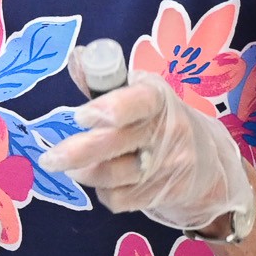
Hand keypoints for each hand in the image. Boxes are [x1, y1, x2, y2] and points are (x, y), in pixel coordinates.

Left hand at [38, 72, 252, 232]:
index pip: (138, 102)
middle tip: (49, 159)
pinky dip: (104, 191)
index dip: (108, 110)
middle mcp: (167, 131)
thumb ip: (104, 82)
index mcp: (158, 98)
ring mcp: (168, 166)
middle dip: (76, 152)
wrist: (207, 164)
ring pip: (111, 175)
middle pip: (115, 143)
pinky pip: (119, 198)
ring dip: (84, 173)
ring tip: (74, 168)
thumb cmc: (159, 120)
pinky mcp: (163, 194)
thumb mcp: (140, 94)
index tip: (81, 117)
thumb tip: (76, 57)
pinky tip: (106, 181)